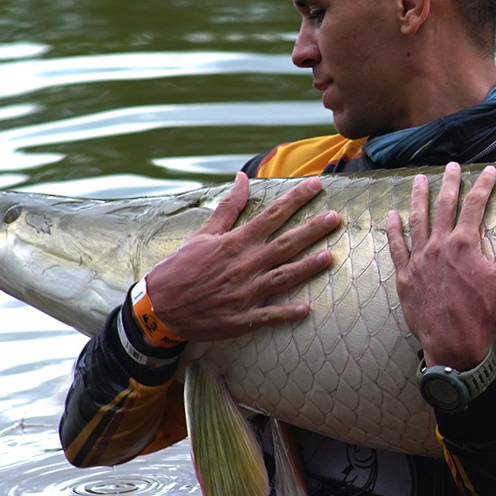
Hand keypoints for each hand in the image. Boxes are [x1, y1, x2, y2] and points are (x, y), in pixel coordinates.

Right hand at [144, 172, 339, 341]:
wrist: (159, 306)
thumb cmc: (181, 267)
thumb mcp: (203, 234)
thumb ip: (228, 207)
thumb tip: (243, 178)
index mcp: (236, 243)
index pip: (272, 215)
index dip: (296, 199)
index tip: (316, 185)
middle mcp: (244, 264)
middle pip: (285, 244)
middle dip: (312, 230)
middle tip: (336, 218)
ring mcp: (244, 292)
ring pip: (282, 277)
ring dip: (307, 267)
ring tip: (330, 257)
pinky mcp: (241, 317)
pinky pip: (268, 315)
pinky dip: (286, 313)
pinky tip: (306, 310)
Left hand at [385, 163, 495, 367]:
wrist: (453, 345)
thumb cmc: (484, 314)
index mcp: (465, 244)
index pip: (476, 204)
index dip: (484, 185)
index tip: (490, 171)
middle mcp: (439, 246)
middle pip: (444, 206)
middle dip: (449, 183)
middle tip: (451, 166)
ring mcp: (419, 260)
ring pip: (417, 220)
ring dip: (418, 198)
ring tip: (419, 180)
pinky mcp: (406, 276)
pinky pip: (396, 247)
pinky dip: (394, 230)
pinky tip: (392, 216)